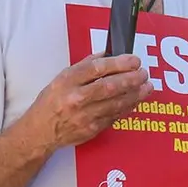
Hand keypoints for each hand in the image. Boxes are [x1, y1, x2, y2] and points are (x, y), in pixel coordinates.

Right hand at [27, 52, 152, 151]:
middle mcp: (75, 98)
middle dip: (132, 78)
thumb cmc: (52, 102)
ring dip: (135, 94)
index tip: (133, 60)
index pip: (97, 68)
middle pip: (109, 86)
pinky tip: (136, 100)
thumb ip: (85, 66)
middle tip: (143, 73)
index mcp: (67, 81)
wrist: (40, 131)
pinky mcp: (92, 129)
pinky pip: (115, 116)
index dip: (119, 63)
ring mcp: (84, 115)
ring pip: (116, 103)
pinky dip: (127, 107)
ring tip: (147, 86)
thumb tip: (109, 54)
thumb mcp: (62, 78)